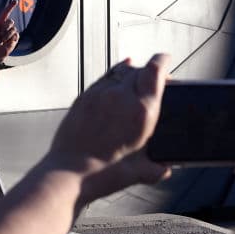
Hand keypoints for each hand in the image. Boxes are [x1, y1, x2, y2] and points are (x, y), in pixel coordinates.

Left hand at [0, 0, 20, 63]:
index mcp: (1, 22)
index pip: (6, 12)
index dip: (11, 6)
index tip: (15, 1)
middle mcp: (7, 25)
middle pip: (10, 21)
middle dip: (5, 28)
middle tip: (0, 35)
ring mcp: (12, 31)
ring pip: (13, 29)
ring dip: (6, 35)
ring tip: (2, 40)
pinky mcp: (16, 37)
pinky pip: (16, 35)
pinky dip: (10, 39)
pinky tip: (8, 42)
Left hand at [47, 54, 172, 202]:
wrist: (68, 172)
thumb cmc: (102, 174)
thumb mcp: (138, 173)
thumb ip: (156, 169)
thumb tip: (164, 169)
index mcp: (142, 112)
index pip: (155, 71)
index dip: (163, 61)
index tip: (166, 59)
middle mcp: (122, 97)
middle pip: (139, 69)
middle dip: (149, 71)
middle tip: (154, 79)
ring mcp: (100, 95)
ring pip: (120, 71)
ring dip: (131, 72)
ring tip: (136, 79)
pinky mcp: (84, 98)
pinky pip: (103, 79)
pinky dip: (113, 77)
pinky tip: (116, 82)